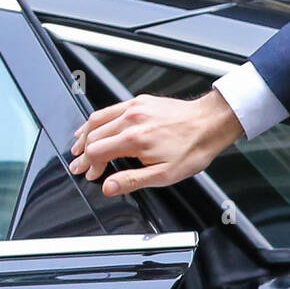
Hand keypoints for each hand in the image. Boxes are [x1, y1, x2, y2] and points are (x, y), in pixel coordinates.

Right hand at [68, 89, 244, 196]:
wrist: (211, 122)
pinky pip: (111, 108)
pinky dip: (97, 119)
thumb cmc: (193, 147)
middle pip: (93, 136)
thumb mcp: (165, 174)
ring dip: (85, 135)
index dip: (89, 166)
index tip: (90, 174)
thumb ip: (132, 180)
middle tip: (79, 165)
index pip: (96, 152)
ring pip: (98, 119)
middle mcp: (132, 119)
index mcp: (135, 139)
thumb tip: (108, 187)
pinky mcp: (141, 101)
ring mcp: (135, 107)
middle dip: (83, 153)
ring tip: (78, 147)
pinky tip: (95, 126)